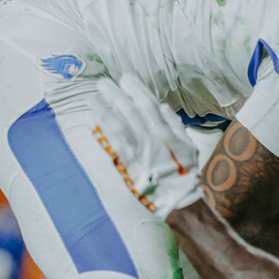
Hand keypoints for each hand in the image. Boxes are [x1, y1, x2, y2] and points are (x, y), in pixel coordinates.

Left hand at [91, 76, 205, 219]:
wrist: (178, 200)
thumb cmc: (185, 174)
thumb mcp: (188, 146)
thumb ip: (175, 125)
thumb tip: (162, 106)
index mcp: (165, 132)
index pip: (149, 105)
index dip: (136, 90)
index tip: (125, 78)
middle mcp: (150, 139)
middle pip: (130, 111)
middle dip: (115, 96)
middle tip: (102, 84)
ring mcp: (137, 152)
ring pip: (117, 126)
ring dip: (103, 110)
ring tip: (90, 99)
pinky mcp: (126, 165)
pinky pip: (110, 145)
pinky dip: (99, 132)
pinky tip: (90, 121)